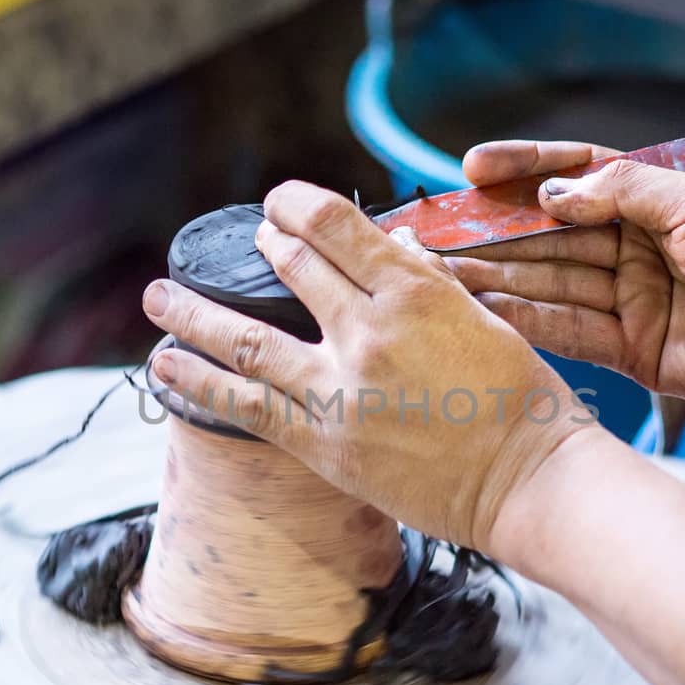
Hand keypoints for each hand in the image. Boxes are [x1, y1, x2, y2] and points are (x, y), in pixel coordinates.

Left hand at [141, 182, 603, 552]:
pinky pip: (245, 409)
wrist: (527, 482)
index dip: (295, 205)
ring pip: (247, 339)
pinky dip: (199, 385)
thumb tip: (390, 246)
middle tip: (247, 241)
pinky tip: (165, 368)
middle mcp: (368, 333)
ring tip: (156, 298)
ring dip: (193, 314)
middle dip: (263, 247)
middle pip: (291, 269)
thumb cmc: (523, 402)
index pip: (335, 225)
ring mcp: (340, 391)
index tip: (279, 202)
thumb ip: (429, 283)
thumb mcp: (485, 321)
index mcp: (414, 292)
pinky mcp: (324, 445)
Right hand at [451, 141, 684, 417]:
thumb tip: (555, 194)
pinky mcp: (632, 350)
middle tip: (437, 229)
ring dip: (499, 276)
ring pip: (551, 281)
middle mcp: (637, 246)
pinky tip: (484, 310)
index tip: (474, 167)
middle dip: (496, 230)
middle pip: (552, 232)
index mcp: (659, 198)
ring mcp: (632, 299)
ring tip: (443, 271)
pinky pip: (569, 331)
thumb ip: (624, 192)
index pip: (577, 174)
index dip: (525, 170)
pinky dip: (527, 321)